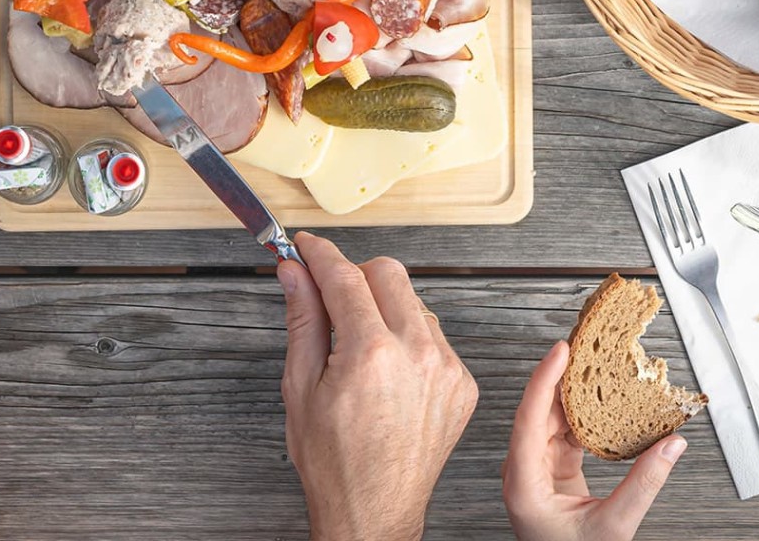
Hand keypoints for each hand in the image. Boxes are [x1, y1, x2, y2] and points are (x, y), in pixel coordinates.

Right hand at [276, 232, 477, 540]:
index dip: (320, 254)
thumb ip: (303, 318)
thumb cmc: (333, 461)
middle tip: (329, 293)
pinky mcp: (463, 383)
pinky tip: (386, 367)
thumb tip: (295, 271)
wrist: (374, 511)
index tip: (306, 246)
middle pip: (387, 272)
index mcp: (371, 354)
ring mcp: (447, 368)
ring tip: (357, 343)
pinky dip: (408, 336)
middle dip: (354, 274)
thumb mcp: (301, 385)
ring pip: (414, 300)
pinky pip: (434, 334)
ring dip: (383, 305)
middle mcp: (417, 354)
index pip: (344, 275)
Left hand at [502, 340, 686, 540]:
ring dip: (572, 396)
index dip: (545, 379)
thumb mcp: (614, 526)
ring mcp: (535, 470)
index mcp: (523, 482)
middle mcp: (522, 471)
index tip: (561, 350)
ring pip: (551, 420)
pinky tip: (598, 402)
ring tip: (593, 366)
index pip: (529, 418)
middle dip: (562, 379)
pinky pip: (563, 434)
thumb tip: (671, 446)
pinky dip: (582, 418)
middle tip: (585, 348)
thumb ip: (644, 484)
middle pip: (539, 413)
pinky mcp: (551, 471)